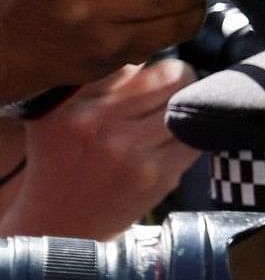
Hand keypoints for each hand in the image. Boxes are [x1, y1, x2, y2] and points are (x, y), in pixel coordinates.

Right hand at [0, 58, 196, 238]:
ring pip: (186, 106)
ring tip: (181, 110)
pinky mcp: (157, 175)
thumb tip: (144, 56)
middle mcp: (98, 123)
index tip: (155, 73)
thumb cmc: (61, 162)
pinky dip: (193, 136)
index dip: (151, 64)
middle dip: (181, 77)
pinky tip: (178, 140)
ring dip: (191, 105)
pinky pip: (194, 140)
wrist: (60, 222)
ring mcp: (130, 150)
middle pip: (170, 77)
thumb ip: (93, 84)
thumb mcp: (55, 115)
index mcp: (72, 104)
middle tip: (180, 84)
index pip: (132, 63)